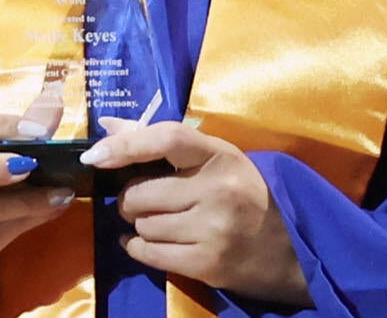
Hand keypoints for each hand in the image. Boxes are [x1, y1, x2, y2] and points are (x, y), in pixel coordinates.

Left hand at [86, 117, 308, 305]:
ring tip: (160, 222)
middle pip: (141, 192)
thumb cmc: (246, 195)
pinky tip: (143, 243)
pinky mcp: (208, 263)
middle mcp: (218, 189)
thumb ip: (160, 139)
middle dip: (131, 199)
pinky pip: (148, 253)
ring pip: (143, 225)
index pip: (165, 139)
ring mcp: (214, 228)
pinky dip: (138, 248)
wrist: (291, 250)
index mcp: (221, 155)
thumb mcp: (216, 159)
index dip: (124, 145)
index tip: (95, 156)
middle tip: (143, 200)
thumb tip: (107, 124)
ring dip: (140, 225)